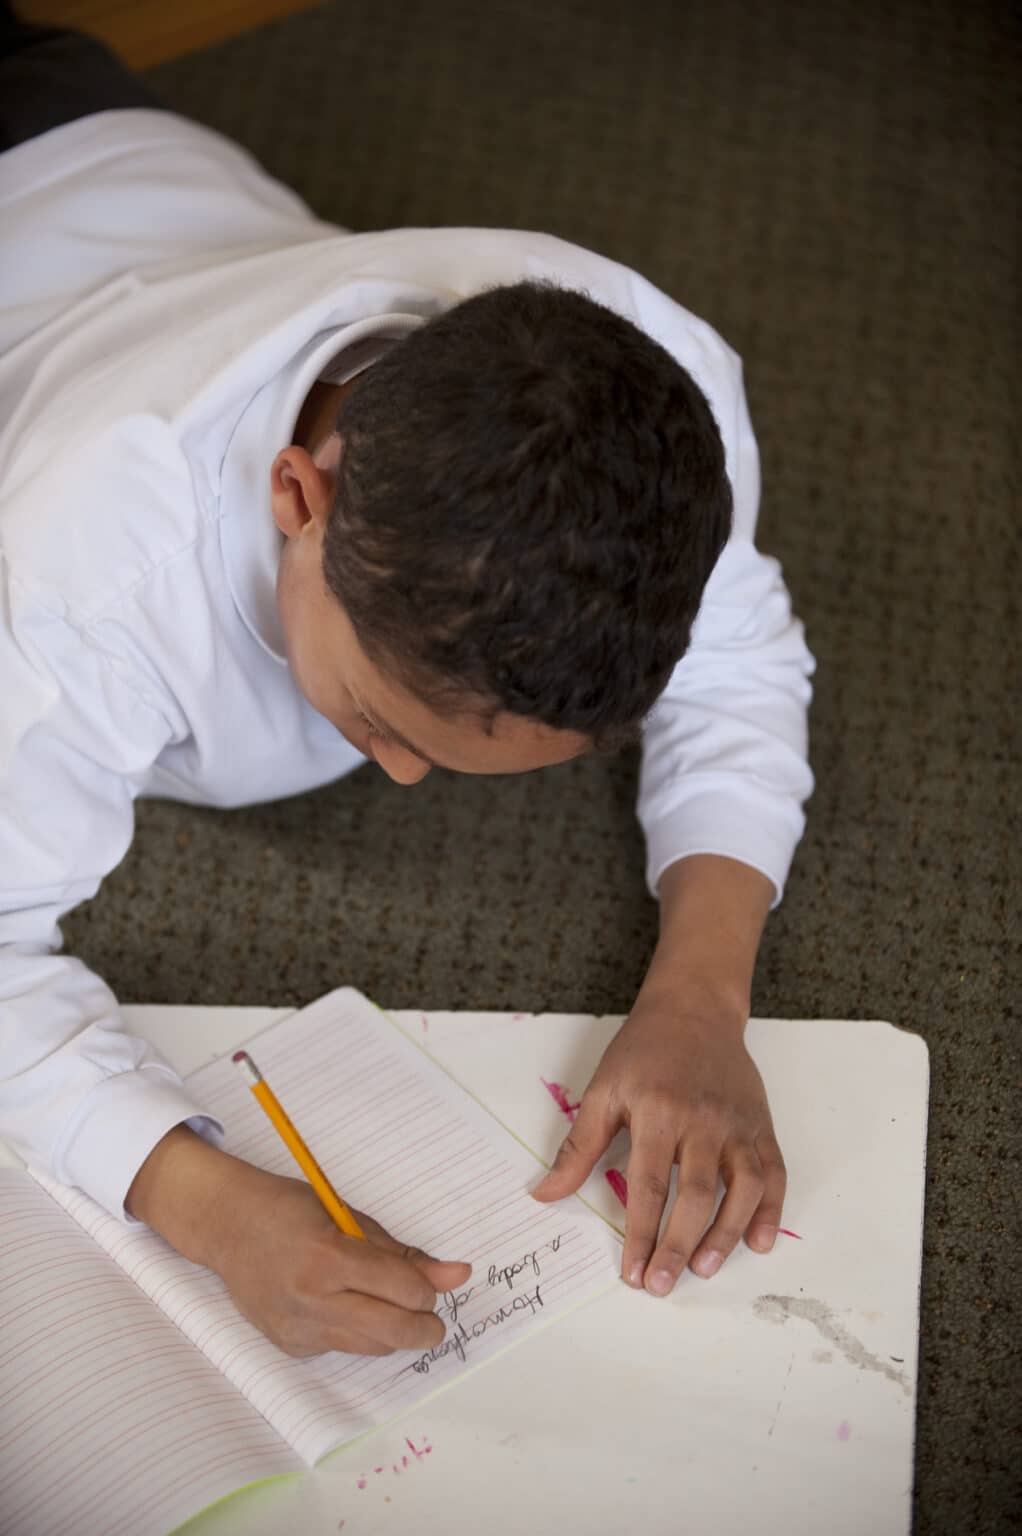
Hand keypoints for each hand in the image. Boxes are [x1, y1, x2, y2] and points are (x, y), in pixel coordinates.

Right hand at [127, 1128, 470, 1356]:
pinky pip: (341, 1347)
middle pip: (392, 1331)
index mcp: (329, 1257)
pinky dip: (356, 1331)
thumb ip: (403, 1254)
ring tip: (390, 1305)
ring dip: (391, 1331)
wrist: (226, 1226)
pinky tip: (345, 1306)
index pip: (402, 1290)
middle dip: (424, 1328)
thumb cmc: (289, 1209)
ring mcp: (297, 1327)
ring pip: (370, 1346)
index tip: (432, 1283)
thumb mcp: (350, 1218)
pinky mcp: (289, 1345)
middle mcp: (311, 1298)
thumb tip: (457, 1275)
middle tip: (432, 1319)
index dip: (428, 1290)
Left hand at [531, 994, 784, 1294]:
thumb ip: (578, 1146)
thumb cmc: (644, 1050)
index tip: (633, 1272)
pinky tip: (758, 1242)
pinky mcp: (761, 1124)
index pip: (649, 1186)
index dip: (641, 1234)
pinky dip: (771, 1209)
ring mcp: (737, 1124)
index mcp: (658, 1111)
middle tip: (664, 1285)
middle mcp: (703, 1120)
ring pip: (742, 1188)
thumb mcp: (604, 1089)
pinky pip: (774, 1172)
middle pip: (696, 1195)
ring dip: (727, 1235)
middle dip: (679, 1245)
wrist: (694, 1008)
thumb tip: (545, 1194)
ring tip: (706, 1269)